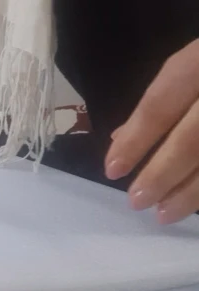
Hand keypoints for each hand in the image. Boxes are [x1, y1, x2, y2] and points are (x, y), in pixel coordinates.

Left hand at [105, 39, 198, 223]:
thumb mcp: (192, 63)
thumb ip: (162, 100)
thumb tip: (119, 139)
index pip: (160, 105)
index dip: (135, 141)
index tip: (112, 171)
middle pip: (193, 139)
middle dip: (161, 174)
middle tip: (136, 201)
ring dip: (190, 193)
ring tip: (163, 214)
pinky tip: (195, 206)